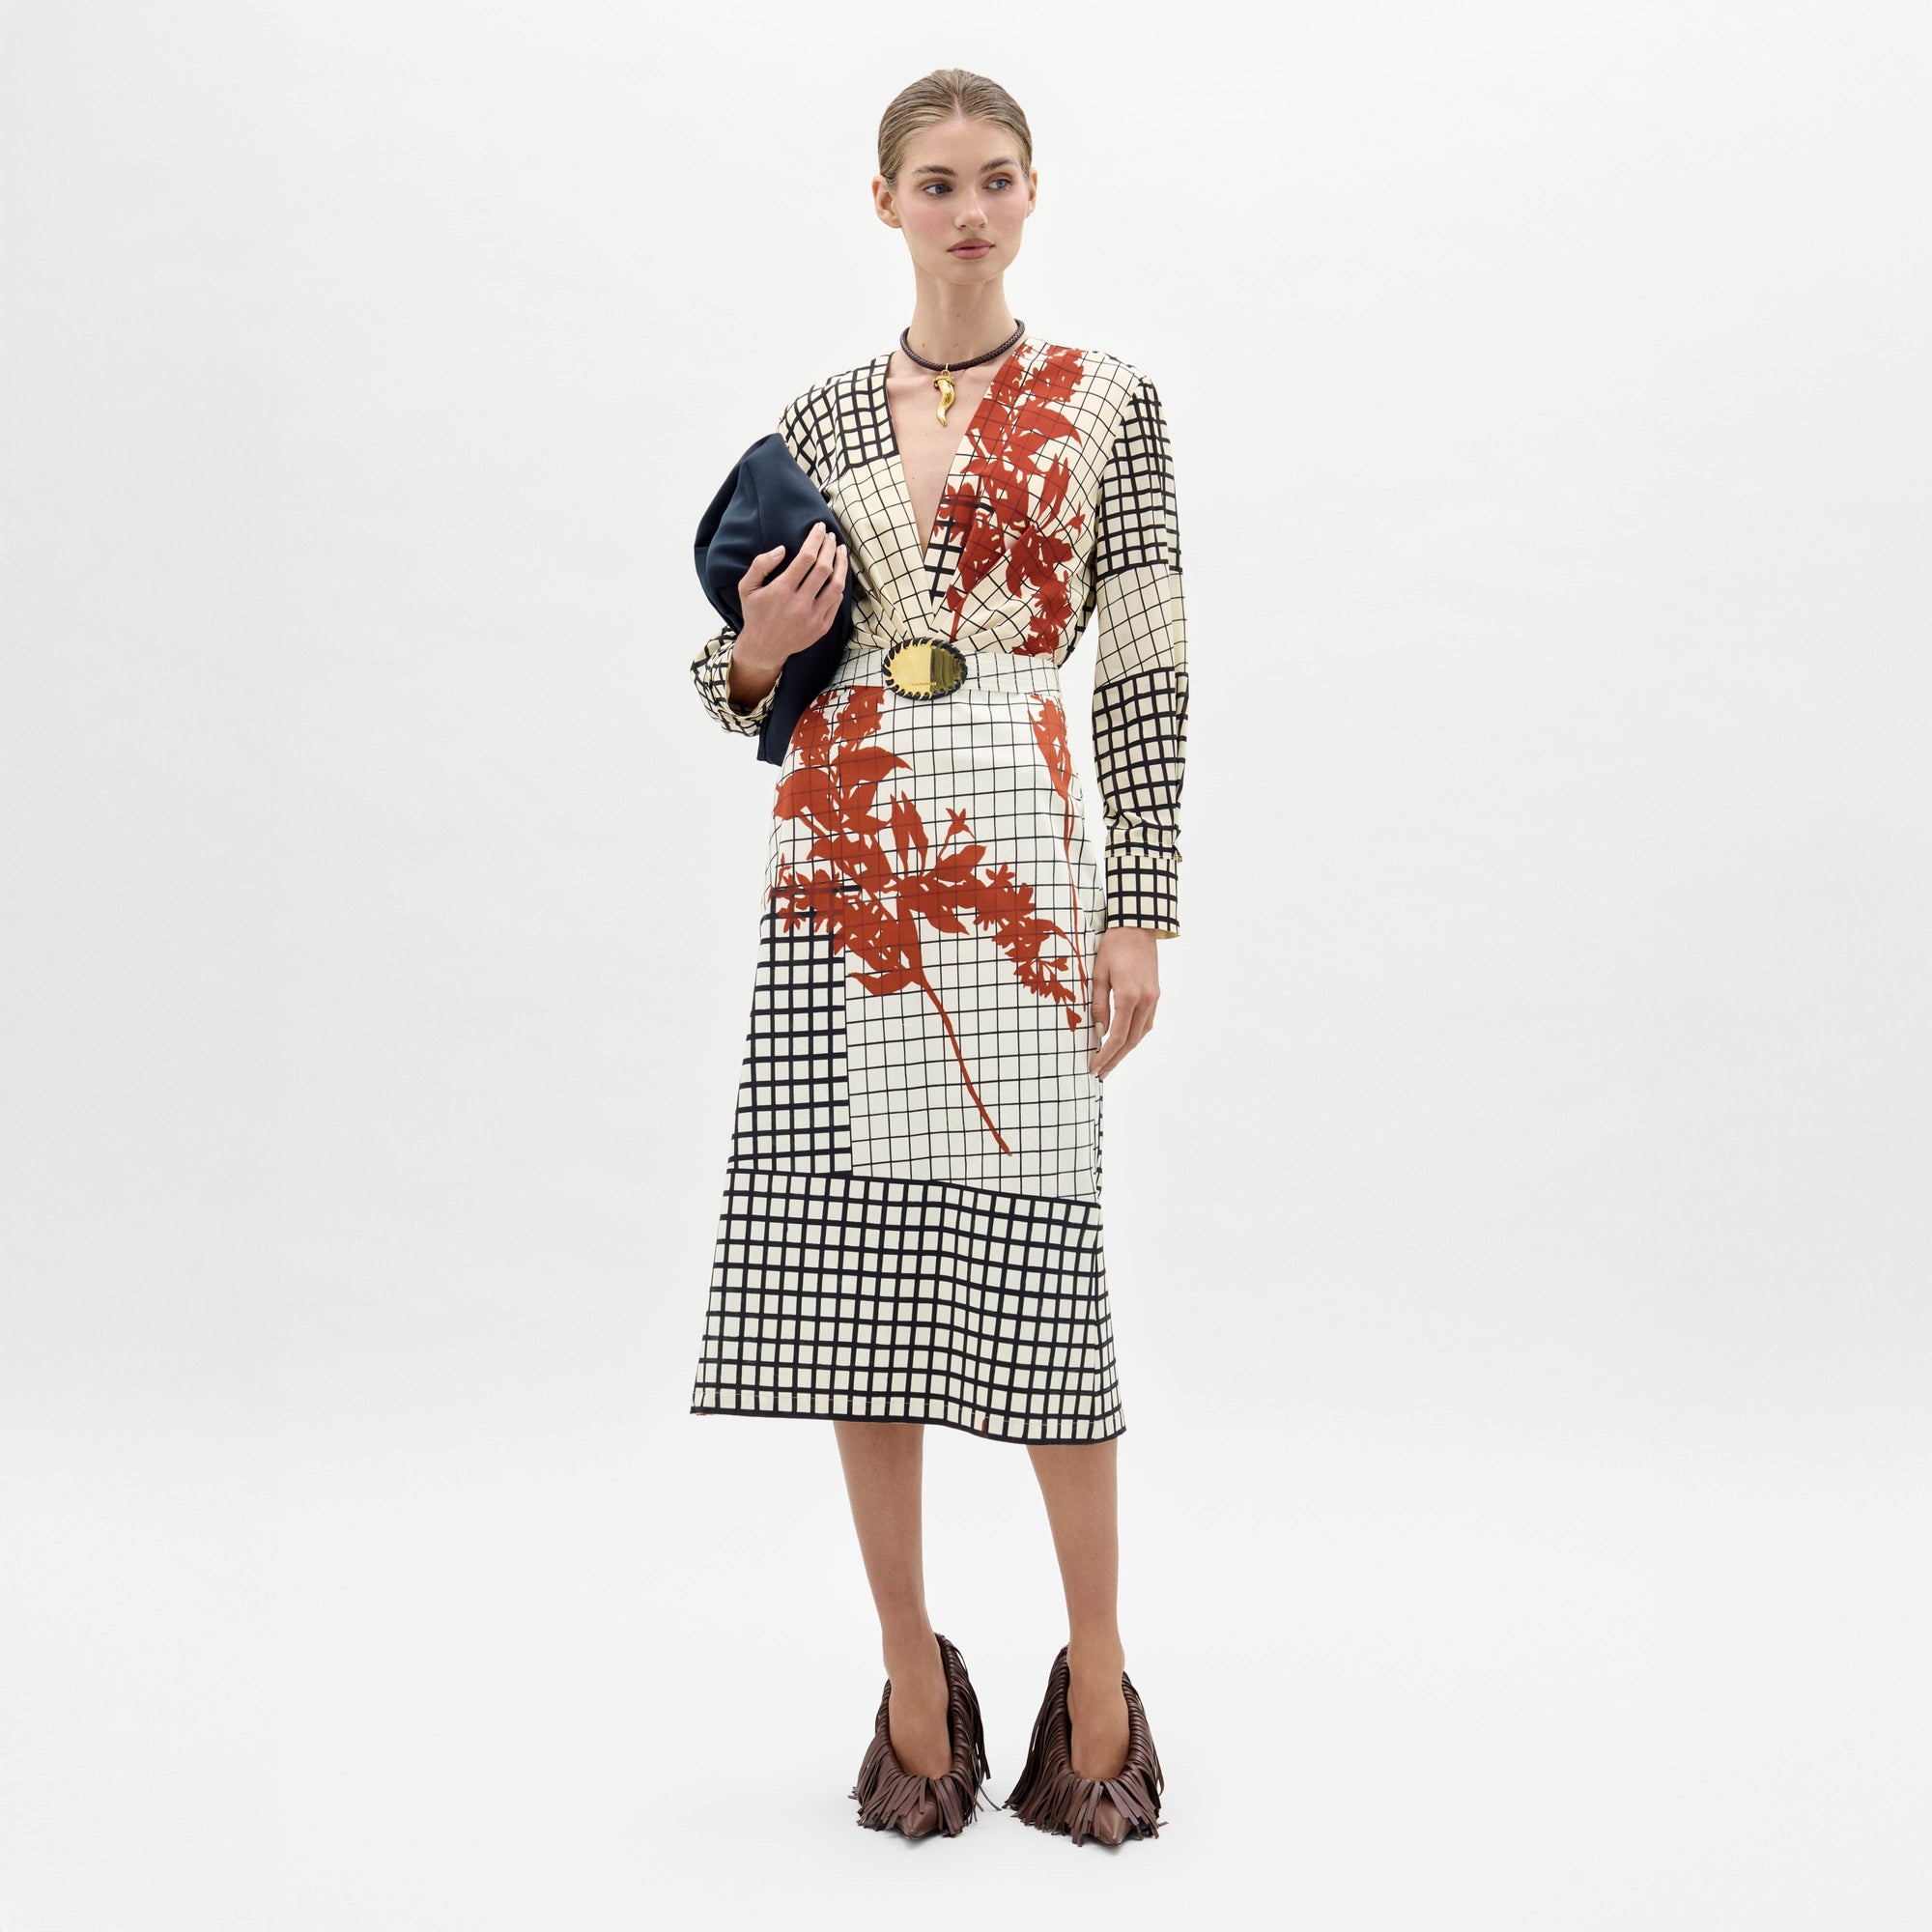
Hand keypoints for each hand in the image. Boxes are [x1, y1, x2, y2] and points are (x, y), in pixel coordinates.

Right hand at [729, 522, 849, 700]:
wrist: (764, 648)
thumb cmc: (755, 613)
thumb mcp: (746, 587)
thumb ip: (760, 564)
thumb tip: (782, 549)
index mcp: (781, 591)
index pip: (806, 558)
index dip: (816, 539)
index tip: (819, 528)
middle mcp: (799, 604)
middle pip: (824, 568)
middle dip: (830, 547)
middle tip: (831, 536)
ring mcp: (813, 618)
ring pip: (836, 585)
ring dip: (841, 564)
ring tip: (840, 551)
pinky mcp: (822, 627)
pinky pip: (837, 601)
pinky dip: (839, 584)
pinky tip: (838, 573)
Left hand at [1088, 926, 1159, 1078]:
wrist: (1137, 927)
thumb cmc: (1113, 947)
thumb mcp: (1098, 974)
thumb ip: (1098, 1004)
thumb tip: (1099, 1031)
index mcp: (1129, 996)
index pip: (1117, 1036)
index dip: (1105, 1054)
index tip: (1093, 1066)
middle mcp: (1145, 1001)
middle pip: (1130, 1041)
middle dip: (1115, 1059)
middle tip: (1101, 1074)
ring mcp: (1153, 998)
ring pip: (1141, 1034)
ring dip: (1126, 1050)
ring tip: (1110, 1062)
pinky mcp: (1155, 994)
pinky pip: (1146, 1023)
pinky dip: (1135, 1035)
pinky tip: (1124, 1041)